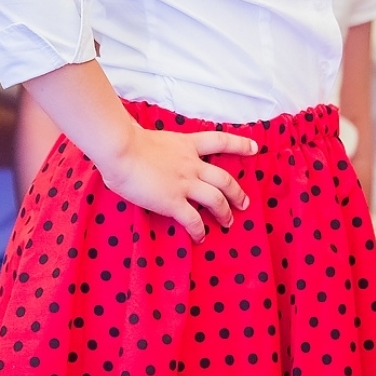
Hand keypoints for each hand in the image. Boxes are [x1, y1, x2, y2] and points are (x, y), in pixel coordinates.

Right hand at [96, 125, 257, 241]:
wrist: (121, 149)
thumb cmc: (126, 142)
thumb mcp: (148, 138)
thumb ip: (154, 145)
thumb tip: (139, 141)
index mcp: (186, 145)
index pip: (220, 141)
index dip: (240, 144)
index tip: (254, 148)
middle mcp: (191, 164)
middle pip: (224, 178)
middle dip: (237, 192)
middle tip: (244, 203)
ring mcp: (184, 183)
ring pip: (216, 199)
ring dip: (225, 212)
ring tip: (228, 223)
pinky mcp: (173, 201)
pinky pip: (193, 220)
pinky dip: (199, 231)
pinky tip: (200, 237)